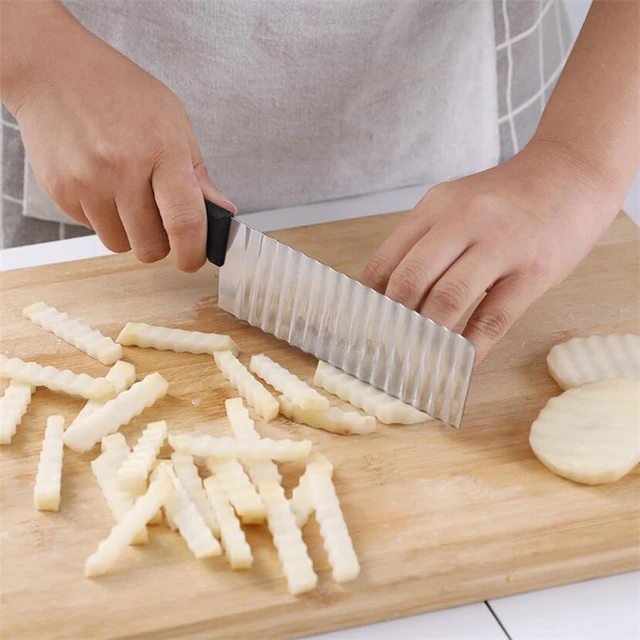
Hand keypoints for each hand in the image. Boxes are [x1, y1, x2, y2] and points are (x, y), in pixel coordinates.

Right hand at [7, 3, 234, 271]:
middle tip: (161, 222)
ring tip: (129, 199)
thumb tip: (222, 213)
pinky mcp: (61, 192)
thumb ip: (198, 175)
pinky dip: (104, 218)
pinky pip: (93, 229)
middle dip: (162, 244)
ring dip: (131, 233)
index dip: (193, 253)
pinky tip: (103, 186)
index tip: (194, 259)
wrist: (54, 69)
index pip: (185, 223)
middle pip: (151, 246)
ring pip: (120, 244)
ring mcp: (87, 182)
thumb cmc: (121, 93)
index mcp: (162, 150)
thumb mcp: (174, 123)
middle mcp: (122, 169)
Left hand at [362, 140, 617, 360]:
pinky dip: (472, 346)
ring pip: (448, 300)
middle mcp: (462, 221)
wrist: (572, 172)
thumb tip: (388, 297)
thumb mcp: (456, 205)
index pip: (385, 261)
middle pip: (410, 281)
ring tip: (418, 362)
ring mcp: (500, 244)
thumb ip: (423, 242)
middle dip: (393, 324)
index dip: (368, 304)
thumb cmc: (507, 199)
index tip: (363, 331)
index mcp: (435, 207)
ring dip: (428, 338)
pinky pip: (494, 317)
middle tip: (388, 352)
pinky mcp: (533, 270)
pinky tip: (462, 363)